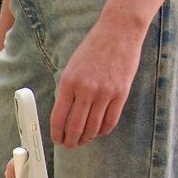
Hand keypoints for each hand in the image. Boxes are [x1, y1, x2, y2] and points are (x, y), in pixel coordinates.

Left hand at [50, 16, 142, 147]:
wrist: (119, 32)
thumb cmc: (93, 47)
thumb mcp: (72, 67)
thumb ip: (67, 90)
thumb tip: (64, 115)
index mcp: (68, 83)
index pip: (59, 118)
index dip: (57, 134)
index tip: (57, 140)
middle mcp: (85, 90)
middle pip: (76, 127)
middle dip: (71, 141)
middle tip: (70, 145)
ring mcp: (105, 93)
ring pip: (93, 128)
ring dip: (87, 138)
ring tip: (83, 140)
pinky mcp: (121, 94)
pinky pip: (110, 121)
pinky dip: (103, 130)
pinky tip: (99, 131)